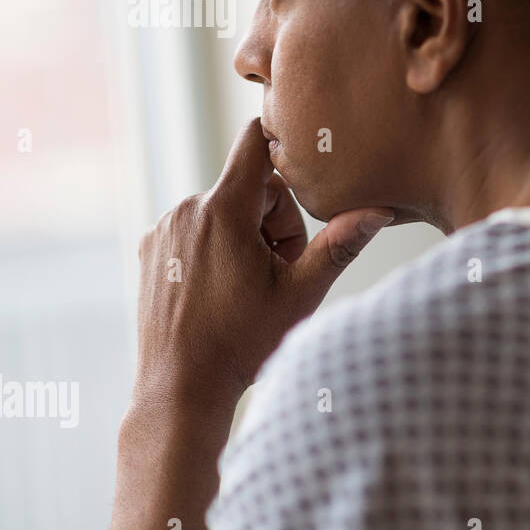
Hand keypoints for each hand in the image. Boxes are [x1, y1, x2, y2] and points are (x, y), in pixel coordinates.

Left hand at [133, 117, 392, 411]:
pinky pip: (196, 229)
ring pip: (224, 211)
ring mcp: (163, 229)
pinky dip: (216, 249)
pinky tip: (221, 291)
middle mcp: (186, 209)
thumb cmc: (242, 343)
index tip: (303, 170)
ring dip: (245, 238)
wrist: (181, 387)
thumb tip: (380, 211)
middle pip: (250, 189)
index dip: (284, 150)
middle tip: (278, 272)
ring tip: (248, 287)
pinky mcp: (150, 250)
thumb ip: (340, 244)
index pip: (255, 142)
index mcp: (223, 209)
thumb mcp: (301, 293)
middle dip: (274, 223)